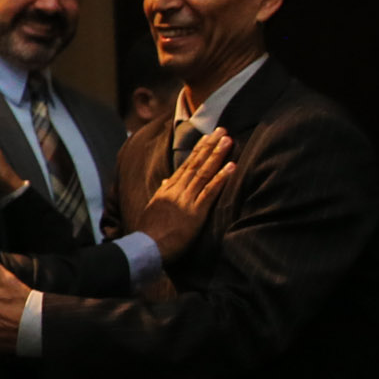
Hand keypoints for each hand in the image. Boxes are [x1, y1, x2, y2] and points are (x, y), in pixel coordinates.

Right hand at [134, 128, 235, 261]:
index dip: (198, 151)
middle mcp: (177, 191)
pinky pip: (210, 192)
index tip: (207, 138)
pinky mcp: (196, 212)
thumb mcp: (152, 209)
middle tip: (222, 130)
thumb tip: (166, 181)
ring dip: (217, 155)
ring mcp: (186, 200)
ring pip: (204, 173)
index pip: (185, 166)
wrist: (147, 247)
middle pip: (196, 164)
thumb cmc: (149, 232)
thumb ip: (161, 194)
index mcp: (167, 190)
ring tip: (228, 141)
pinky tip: (231, 166)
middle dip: (209, 146)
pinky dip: (221, 178)